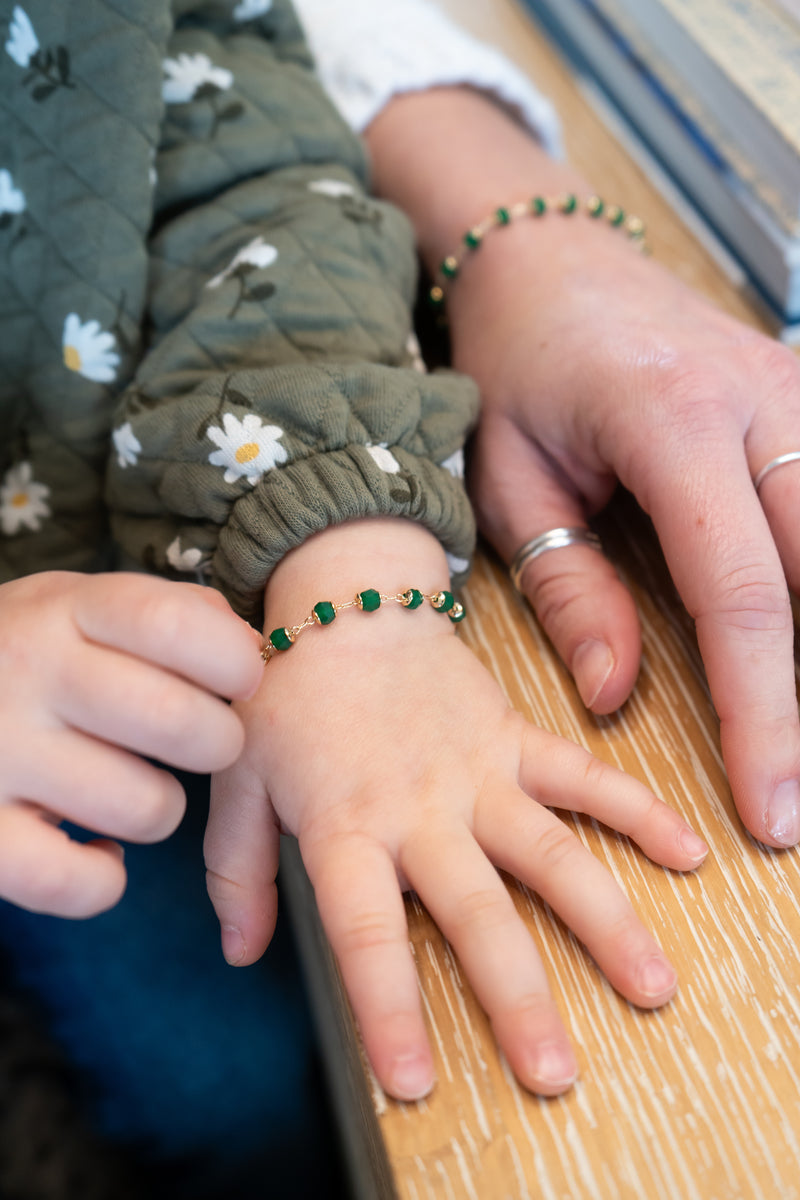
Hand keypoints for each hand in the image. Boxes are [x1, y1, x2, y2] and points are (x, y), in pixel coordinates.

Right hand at [0, 571, 262, 916]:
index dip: (233, 659)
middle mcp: (29, 674)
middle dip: (217, 742)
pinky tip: (94, 847)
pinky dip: (103, 878)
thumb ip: (170, 614)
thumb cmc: (29, 655)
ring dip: (161, 809)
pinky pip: (78, 882)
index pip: (174, 624)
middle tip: (195, 740)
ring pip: (149, 809)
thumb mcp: (81, 607)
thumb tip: (250, 645)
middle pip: (180, 723)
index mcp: (65, 610)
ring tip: (128, 786)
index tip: (239, 678)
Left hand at [204, 520, 707, 1099]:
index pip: (366, 933)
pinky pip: (584, 776)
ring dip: (605, 920)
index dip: (388, 1008)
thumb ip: (239, 870)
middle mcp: (420, 809)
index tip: (414, 1080)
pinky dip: (637, 810)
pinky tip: (687, 851)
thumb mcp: (242, 779)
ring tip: (653, 985)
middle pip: (475, 911)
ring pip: (550, 854)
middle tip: (555, 1071)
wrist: (348, 604)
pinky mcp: (515, 740)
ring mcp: (478, 773)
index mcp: (347, 826)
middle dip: (517, 995)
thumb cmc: (288, 696)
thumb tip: (243, 956)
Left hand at [454, 217, 799, 850]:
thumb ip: (567, 586)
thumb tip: (615, 692)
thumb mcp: (509, 479)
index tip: (773, 805)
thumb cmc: (513, 364)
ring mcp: (798, 389)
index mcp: (673, 420)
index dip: (764, 713)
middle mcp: (762, 399)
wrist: (545, 258)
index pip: (741, 593)